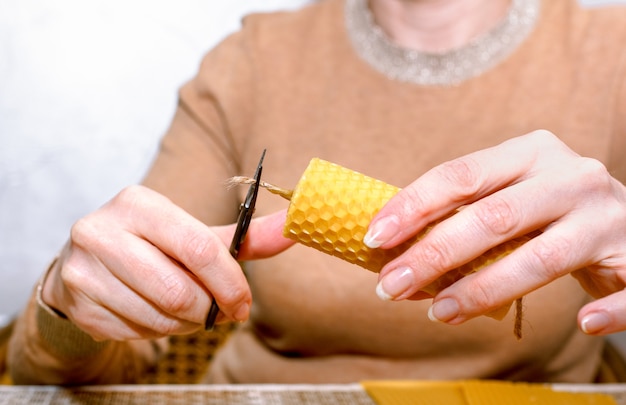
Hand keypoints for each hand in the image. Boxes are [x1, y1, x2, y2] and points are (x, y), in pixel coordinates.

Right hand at [41, 185, 292, 340]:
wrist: (88, 261)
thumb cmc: (152, 245)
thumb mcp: (194, 233)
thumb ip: (245, 235)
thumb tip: (293, 226)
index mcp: (138, 203)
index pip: (199, 247)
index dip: (229, 283)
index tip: (243, 304)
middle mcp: (102, 230)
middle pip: (178, 290)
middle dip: (208, 310)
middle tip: (217, 312)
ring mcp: (83, 268)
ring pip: (159, 317)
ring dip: (185, 323)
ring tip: (185, 309)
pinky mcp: (77, 303)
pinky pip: (136, 333)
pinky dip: (157, 331)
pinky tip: (154, 312)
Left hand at [365, 130, 625, 334]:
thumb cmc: (550, 214)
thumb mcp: (510, 198)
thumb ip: (463, 215)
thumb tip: (393, 249)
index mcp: (531, 153)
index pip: (460, 174)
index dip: (414, 205)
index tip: (375, 238)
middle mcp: (571, 177)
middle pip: (493, 216)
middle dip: (434, 254)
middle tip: (391, 286)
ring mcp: (608, 216)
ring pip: (542, 257)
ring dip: (484, 290)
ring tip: (441, 313)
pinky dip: (606, 311)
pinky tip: (584, 324)